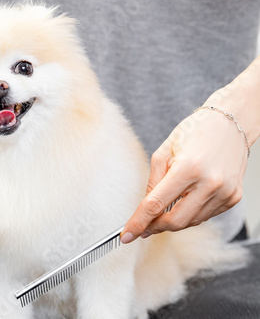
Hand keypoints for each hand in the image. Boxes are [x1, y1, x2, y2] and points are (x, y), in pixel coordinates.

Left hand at [120, 106, 247, 243]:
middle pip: (175, 221)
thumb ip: (153, 182)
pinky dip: (190, 213)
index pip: (156, 204)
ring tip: (163, 211)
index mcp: (188, 169)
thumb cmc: (195, 132)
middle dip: (155, 227)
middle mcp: (210, 183)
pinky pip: (205, 215)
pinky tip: (184, 201)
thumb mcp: (164, 152)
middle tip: (142, 226)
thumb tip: (144, 209)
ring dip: (172, 221)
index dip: (139, 222)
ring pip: (191, 221)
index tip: (127, 234)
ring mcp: (225, 192)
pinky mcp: (233, 197)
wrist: (231, 124)